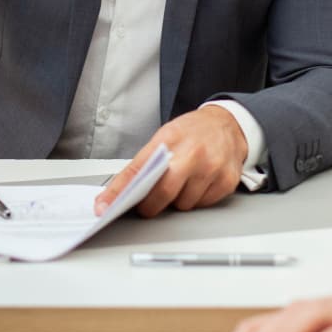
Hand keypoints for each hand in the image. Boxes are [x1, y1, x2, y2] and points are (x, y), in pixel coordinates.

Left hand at [95, 107, 247, 216]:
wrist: (227, 124)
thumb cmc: (193, 132)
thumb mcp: (165, 137)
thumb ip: (144, 163)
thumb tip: (117, 191)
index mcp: (170, 139)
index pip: (138, 169)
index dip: (118, 191)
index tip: (104, 207)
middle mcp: (192, 152)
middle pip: (163, 192)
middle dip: (151, 205)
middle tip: (148, 204)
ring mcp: (212, 167)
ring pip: (184, 204)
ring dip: (177, 201)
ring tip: (182, 183)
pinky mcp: (227, 181)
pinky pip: (203, 204)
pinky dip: (197, 200)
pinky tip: (199, 184)